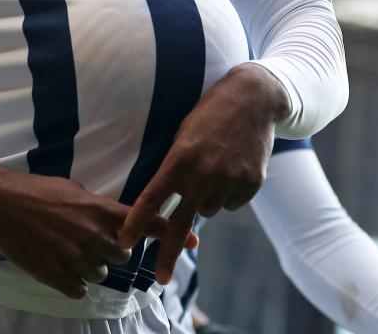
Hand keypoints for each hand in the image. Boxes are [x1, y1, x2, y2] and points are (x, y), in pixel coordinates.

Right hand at [0, 164, 184, 298]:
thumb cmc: (37, 191)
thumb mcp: (74, 190)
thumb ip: (98, 209)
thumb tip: (115, 221)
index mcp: (99, 211)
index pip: (145, 223)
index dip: (171, 234)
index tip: (195, 241)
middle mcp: (93, 236)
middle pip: (122, 255)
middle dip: (110, 249)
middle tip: (87, 238)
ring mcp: (75, 258)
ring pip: (100, 273)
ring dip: (89, 264)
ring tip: (65, 246)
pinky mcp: (56, 275)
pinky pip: (79, 288)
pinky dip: (72, 279)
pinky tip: (57, 261)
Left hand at [118, 63, 288, 282]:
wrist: (253, 98)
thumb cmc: (210, 114)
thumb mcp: (184, 134)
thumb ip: (175, 167)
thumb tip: (165, 203)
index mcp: (180, 158)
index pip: (152, 198)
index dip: (136, 223)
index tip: (123, 242)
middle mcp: (204, 173)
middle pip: (181, 223)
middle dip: (168, 253)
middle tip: (160, 280)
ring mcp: (230, 180)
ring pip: (209, 210)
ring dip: (206, 199)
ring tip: (214, 167)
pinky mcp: (252, 183)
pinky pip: (232, 203)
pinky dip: (229, 193)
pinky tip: (233, 168)